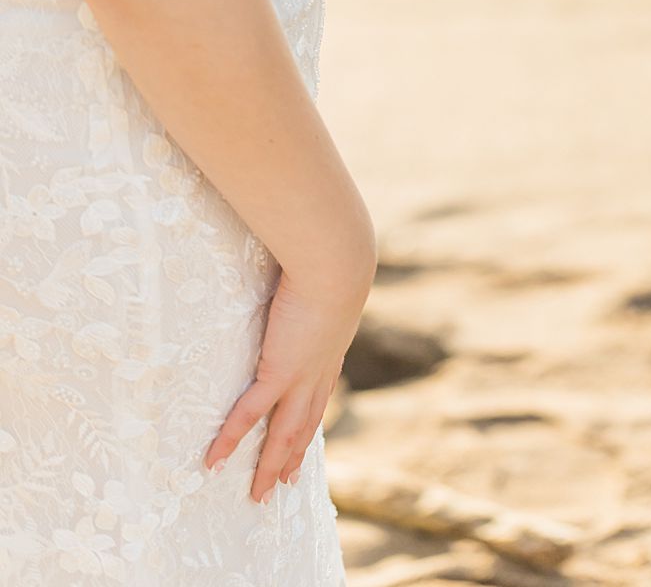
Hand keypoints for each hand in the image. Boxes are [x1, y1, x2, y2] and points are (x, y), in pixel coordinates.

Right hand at [204, 251, 372, 502]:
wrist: (336, 264)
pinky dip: (230, 440)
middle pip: (305, 424)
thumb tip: (299, 266)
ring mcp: (300, 377)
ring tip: (259, 495)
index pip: (320, 393)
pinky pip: (248, 415)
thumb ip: (309, 280)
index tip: (306, 438)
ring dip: (270, 466)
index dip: (312, 418)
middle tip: (285, 484)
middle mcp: (319, 370)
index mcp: (330, 349)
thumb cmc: (328, 257)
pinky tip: (213, 462)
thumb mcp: (323, 275)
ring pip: (283, 433)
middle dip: (294, 455)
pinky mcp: (278, 372)